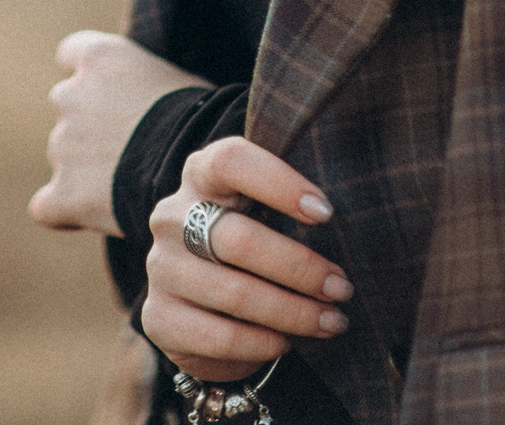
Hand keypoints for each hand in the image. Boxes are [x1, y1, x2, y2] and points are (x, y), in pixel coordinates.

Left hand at [29, 30, 207, 234]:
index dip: (90, 76)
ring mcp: (61, 145)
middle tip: (134, 147)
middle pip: (70, 107)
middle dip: (92, 125)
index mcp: (99, 58)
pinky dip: (64, 211)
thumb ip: (143, 82)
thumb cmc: (207, 120)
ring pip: (64, 157)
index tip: (108, 94)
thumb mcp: (176, 78)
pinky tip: (92, 218)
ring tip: (133, 184)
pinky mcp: (63, 193)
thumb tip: (146, 96)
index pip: (72, 54)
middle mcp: (69, 95)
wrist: (207, 171)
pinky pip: (47, 206)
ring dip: (87, 168)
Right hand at [144, 136, 352, 384]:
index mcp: (201, 177)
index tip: (326, 214)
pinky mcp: (158, 317)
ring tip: (332, 321)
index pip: (230, 161)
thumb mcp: (266, 214)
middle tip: (342, 288)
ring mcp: (162, 268)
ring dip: (293, 313)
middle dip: (301, 268)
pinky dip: (262, 343)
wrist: (202, 305)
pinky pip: (219, 336)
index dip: (278, 183)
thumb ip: (293, 205)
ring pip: (234, 292)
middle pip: (238, 238)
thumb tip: (346, 217)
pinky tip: (286, 343)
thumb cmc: (252, 247)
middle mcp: (172, 217)